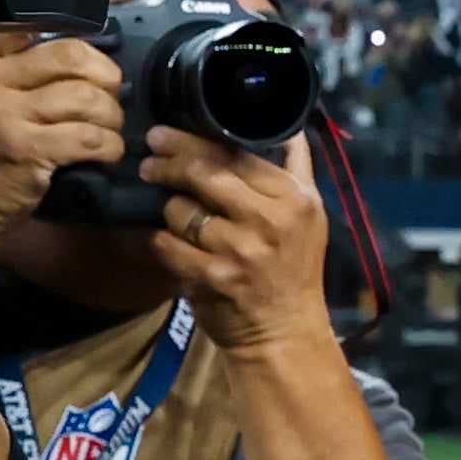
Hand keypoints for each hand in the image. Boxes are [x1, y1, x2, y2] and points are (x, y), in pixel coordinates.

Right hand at [0, 28, 125, 250]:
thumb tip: (81, 53)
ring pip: (86, 96)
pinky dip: (110, 145)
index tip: (90, 61)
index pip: (33, 25)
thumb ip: (13, 64)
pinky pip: (89, 137)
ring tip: (108, 127)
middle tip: (111, 93)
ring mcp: (6, 115)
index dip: (76, 38)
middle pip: (70, 55)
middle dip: (106, 74)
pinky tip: (107, 151)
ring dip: (111, 114)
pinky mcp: (26, 150)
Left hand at [140, 128, 329, 355]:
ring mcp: (238, 250)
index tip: (164, 136)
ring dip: (169, 210)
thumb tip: (289, 128)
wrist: (285, 331)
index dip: (190, 141)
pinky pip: (165, 243)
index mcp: (293, 198)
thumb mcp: (311, 215)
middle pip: (203, 174)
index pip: (234, 154)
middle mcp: (268, 220)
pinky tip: (166, 241)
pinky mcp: (210, 277)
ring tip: (172, 214)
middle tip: (149, 162)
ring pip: (180, 209)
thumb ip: (297, 168)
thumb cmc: (296, 269)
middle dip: (167, 164)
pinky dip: (160, 240)